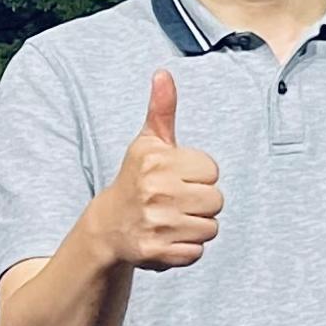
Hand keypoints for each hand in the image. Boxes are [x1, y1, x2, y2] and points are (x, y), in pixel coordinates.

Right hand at [100, 70, 222, 272]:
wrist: (109, 226)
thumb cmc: (137, 178)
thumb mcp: (148, 142)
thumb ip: (161, 109)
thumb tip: (164, 73)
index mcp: (156, 161)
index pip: (212, 170)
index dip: (199, 175)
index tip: (177, 178)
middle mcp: (155, 191)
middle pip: (216, 201)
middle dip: (201, 203)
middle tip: (176, 201)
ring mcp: (156, 223)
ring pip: (211, 228)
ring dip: (196, 226)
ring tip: (173, 220)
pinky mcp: (157, 252)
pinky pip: (197, 252)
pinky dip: (186, 249)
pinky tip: (168, 238)